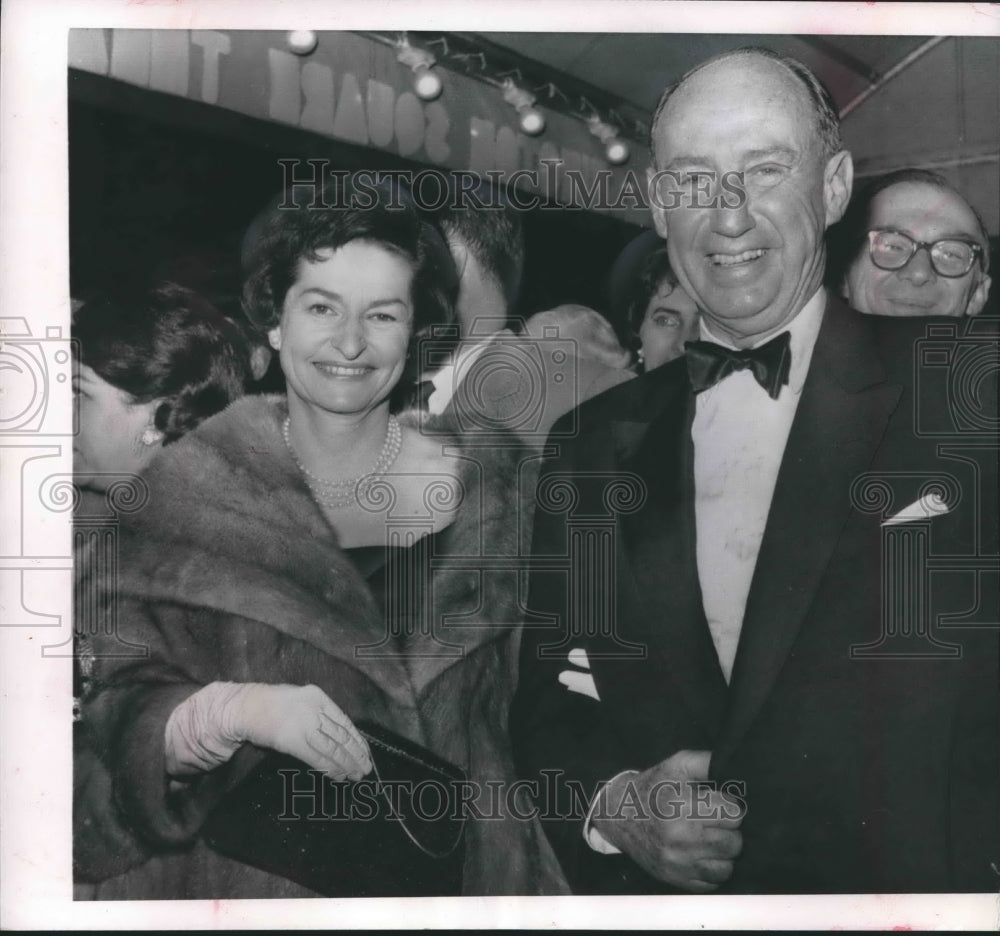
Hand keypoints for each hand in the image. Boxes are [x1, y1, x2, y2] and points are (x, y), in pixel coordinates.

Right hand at [229, 683, 372, 780]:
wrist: (246, 708)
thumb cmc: (272, 705)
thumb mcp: (300, 699)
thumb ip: (319, 713)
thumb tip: (338, 734)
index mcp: (319, 697)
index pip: (344, 721)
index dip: (357, 739)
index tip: (365, 752)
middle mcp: (315, 710)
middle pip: (341, 736)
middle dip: (356, 754)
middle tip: (366, 768)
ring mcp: (304, 725)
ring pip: (332, 748)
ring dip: (346, 764)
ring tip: (356, 775)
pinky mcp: (293, 741)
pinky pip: (317, 758)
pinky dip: (330, 768)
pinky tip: (338, 775)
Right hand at [591, 750, 743, 891]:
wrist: (619, 815)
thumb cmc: (653, 788)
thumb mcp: (677, 765)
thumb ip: (707, 763)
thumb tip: (733, 767)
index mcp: (681, 807)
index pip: (733, 815)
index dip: (729, 806)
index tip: (719, 804)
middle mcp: (679, 838)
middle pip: (733, 842)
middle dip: (729, 830)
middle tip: (715, 821)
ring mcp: (677, 863)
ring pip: (726, 867)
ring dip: (723, 852)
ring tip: (710, 838)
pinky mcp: (675, 879)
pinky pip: (711, 883)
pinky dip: (712, 869)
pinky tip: (702, 853)